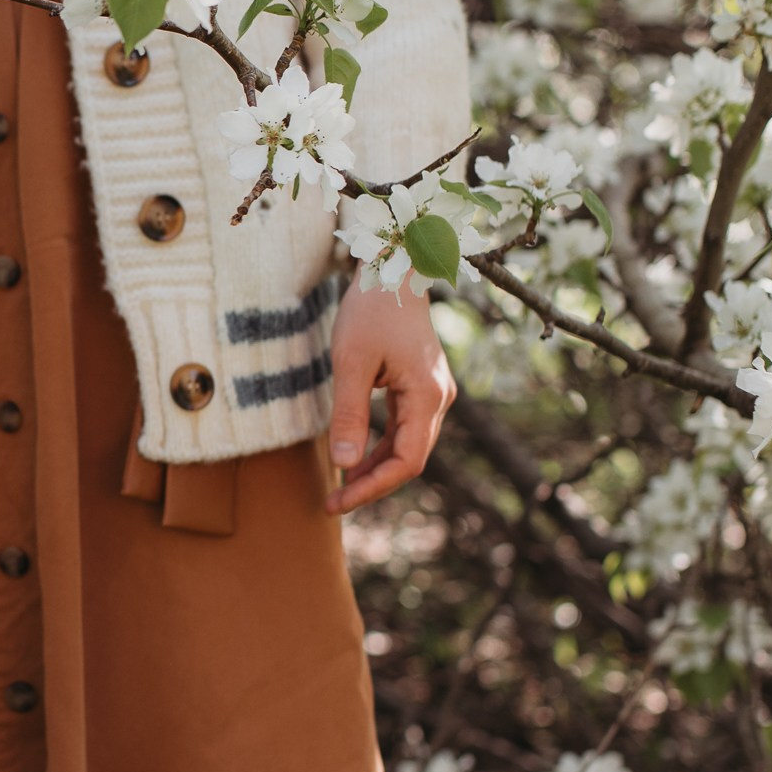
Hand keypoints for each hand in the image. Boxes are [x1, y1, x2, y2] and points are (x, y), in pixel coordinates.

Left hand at [325, 275, 455, 515]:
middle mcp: (439, 398)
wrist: (393, 268)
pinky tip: (355, 458)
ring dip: (374, 468)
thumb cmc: (371, 309)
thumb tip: (344, 465)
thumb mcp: (351, 361)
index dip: (373, 487)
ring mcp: (433, 392)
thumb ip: (349, 414)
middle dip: (371, 484)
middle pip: (409, 459)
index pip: (407, 462)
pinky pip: (403, 427)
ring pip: (407, 445)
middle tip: (331, 504)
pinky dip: (380, 446)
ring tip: (339, 488)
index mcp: (428, 395)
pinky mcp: (422, 386)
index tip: (338, 502)